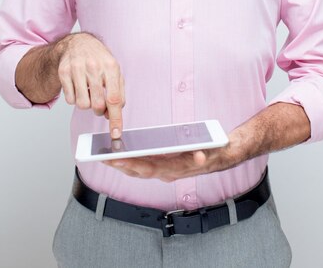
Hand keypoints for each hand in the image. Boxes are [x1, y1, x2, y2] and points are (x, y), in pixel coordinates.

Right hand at [57, 33, 124, 137]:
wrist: (78, 43)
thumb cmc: (99, 59)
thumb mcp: (114, 71)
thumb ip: (118, 92)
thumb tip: (113, 115)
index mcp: (111, 67)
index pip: (115, 99)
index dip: (116, 119)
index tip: (116, 133)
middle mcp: (94, 66)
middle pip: (97, 105)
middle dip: (99, 110)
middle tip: (98, 104)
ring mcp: (77, 68)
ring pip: (82, 105)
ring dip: (86, 104)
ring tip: (88, 93)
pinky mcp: (63, 72)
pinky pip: (70, 100)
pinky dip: (74, 98)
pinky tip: (78, 87)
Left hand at [105, 132, 240, 180]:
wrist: (220, 155)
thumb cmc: (212, 150)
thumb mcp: (210, 150)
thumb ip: (204, 154)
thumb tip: (200, 156)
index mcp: (176, 169)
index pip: (150, 168)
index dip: (133, 164)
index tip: (118, 159)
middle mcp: (168, 173)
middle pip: (140, 171)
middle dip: (120, 165)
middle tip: (102, 158)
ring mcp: (165, 171)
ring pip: (139, 171)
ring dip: (122, 166)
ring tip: (104, 157)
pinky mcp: (164, 167)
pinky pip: (144, 168)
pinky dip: (130, 164)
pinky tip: (119, 157)